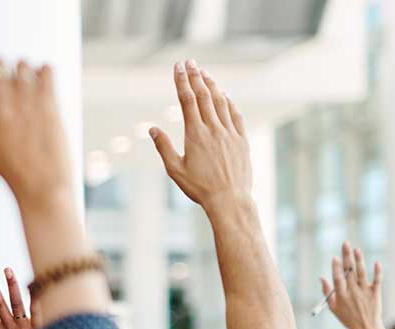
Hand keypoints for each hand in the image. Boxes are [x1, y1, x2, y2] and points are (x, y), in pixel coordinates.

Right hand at [0, 17, 69, 204]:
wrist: (38, 185)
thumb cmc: (6, 160)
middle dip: (6, 73)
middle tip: (12, 103)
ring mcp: (20, 96)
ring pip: (24, 65)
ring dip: (27, 79)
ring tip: (30, 110)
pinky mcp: (46, 97)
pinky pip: (45, 69)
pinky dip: (46, 79)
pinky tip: (43, 101)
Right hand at [151, 61, 250, 212]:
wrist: (230, 200)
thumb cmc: (199, 188)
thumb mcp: (175, 170)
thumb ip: (163, 147)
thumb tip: (152, 128)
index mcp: (195, 134)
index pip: (187, 100)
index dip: (182, 81)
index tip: (178, 67)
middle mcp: (214, 129)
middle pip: (204, 95)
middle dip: (195, 76)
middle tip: (190, 62)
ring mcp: (230, 133)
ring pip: (220, 102)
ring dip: (212, 85)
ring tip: (205, 72)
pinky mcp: (242, 140)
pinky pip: (235, 115)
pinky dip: (228, 102)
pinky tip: (224, 96)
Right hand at [320, 243, 380, 328]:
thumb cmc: (348, 318)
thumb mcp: (333, 308)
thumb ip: (327, 292)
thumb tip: (322, 278)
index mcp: (341, 295)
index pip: (338, 278)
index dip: (336, 268)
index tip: (335, 258)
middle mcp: (353, 292)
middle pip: (349, 271)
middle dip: (347, 256)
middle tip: (346, 244)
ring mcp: (365, 291)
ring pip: (361, 272)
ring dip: (359, 260)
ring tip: (357, 249)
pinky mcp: (375, 293)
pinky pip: (377, 279)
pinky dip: (377, 271)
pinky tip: (376, 262)